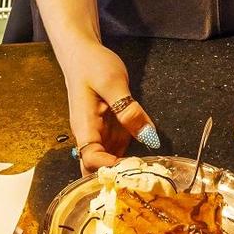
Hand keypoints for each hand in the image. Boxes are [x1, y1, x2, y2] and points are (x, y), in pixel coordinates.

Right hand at [62, 41, 159, 175]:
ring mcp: (100, 136)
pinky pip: (119, 152)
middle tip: (143, 179)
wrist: (83, 54)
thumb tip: (147, 136)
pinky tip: (148, 161)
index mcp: (85, 127)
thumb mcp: (113, 82)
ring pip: (109, 165)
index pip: (91, 160)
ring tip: (151, 175)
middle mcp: (90, 137)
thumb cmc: (92, 65)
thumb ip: (128, 109)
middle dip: (116, 179)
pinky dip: (131, 160)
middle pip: (96, 171)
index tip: (132, 169)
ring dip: (126, 172)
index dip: (109, 168)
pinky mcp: (110, 131)